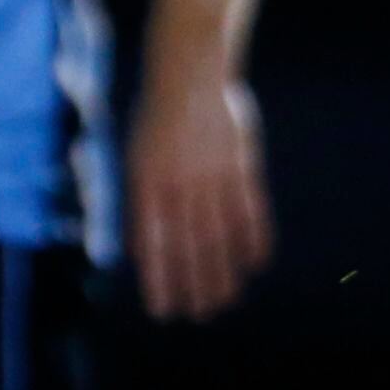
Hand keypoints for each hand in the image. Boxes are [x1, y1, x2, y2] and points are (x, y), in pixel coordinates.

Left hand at [126, 74, 270, 320]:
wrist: (188, 73)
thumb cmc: (155, 119)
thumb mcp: (135, 156)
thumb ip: (142, 200)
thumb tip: (142, 247)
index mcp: (145, 182)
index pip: (152, 242)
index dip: (158, 278)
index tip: (162, 309)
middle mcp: (178, 184)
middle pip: (188, 245)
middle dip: (193, 284)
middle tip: (198, 315)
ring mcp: (212, 176)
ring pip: (218, 235)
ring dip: (222, 271)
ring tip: (225, 301)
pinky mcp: (240, 166)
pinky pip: (248, 211)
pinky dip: (253, 239)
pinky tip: (254, 265)